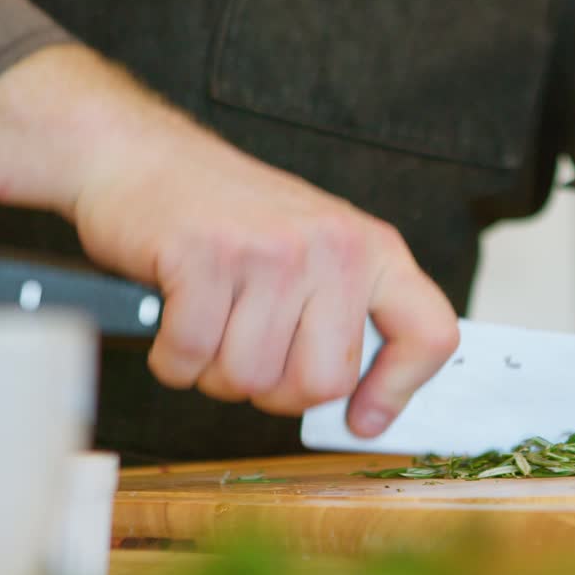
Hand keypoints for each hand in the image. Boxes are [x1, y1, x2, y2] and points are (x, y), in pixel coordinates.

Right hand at [0, 44, 458, 435]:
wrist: (145, 157)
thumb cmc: (230, 218)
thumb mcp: (317, 254)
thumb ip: (346, 320)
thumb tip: (368, 411)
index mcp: (372, 249)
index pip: (429, 334)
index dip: (399, 391)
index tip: (363, 417)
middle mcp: (332, 246)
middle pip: (322, 383)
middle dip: (273, 391)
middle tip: (249, 352)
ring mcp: (270, 249)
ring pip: (249, 379)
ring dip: (215, 372)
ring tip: (210, 323)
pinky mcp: (206, 256)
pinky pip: (191, 359)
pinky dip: (173, 360)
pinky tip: (174, 320)